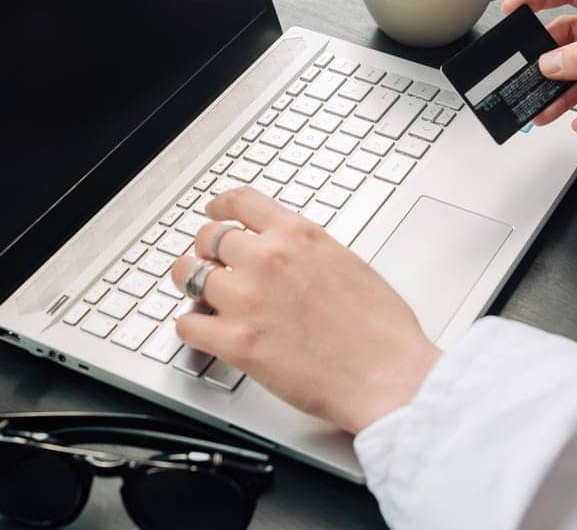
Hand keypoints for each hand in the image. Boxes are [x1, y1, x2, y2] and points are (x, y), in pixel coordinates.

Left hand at [171, 188, 439, 432]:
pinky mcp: (237, 343)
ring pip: (189, 275)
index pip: (241, 202)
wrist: (388, 374)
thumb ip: (309, 251)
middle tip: (207, 260)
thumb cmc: (381, 329)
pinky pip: (189, 324)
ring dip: (189, 282)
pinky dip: (189, 326)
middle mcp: (267, 259)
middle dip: (206, 249)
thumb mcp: (348, 262)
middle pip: (209, 238)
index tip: (214, 210)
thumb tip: (293, 254)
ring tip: (195, 291)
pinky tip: (198, 329)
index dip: (220, 205)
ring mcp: (248, 300)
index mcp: (298, 235)